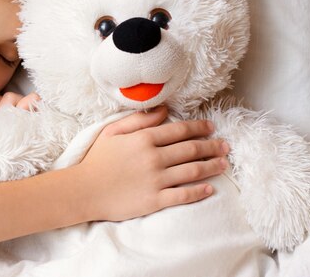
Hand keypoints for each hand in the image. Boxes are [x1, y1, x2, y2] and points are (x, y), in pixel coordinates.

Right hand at [75, 106, 228, 221]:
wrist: (83, 190)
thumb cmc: (97, 160)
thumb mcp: (112, 131)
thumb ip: (138, 120)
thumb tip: (163, 110)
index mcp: (143, 139)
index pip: (179, 130)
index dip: (198, 127)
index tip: (210, 127)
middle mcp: (153, 158)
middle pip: (190, 149)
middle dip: (211, 146)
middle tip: (225, 145)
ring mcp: (155, 180)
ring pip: (192, 171)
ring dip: (211, 166)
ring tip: (223, 163)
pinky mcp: (154, 200)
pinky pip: (183, 195)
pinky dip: (199, 192)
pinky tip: (210, 188)